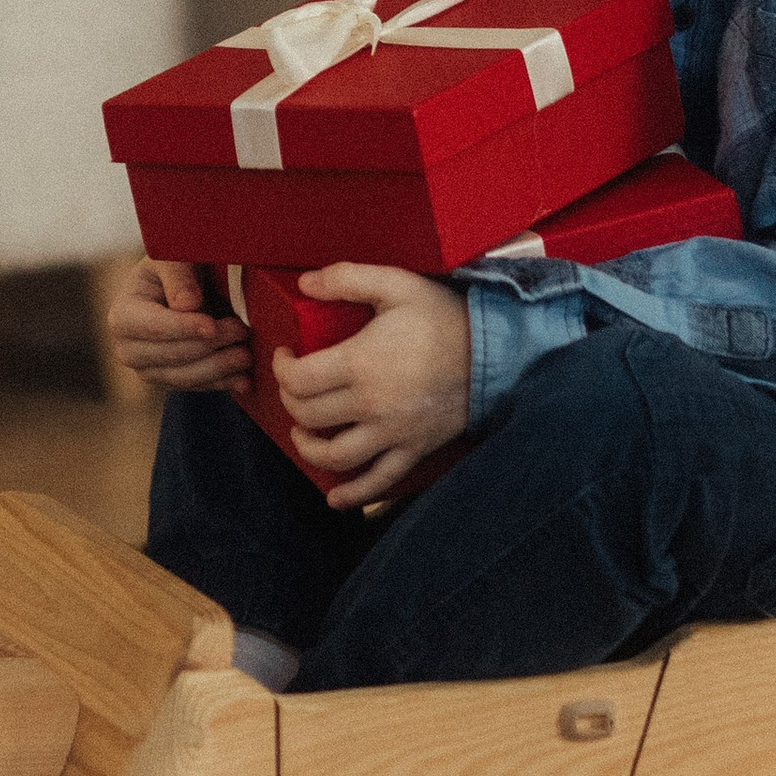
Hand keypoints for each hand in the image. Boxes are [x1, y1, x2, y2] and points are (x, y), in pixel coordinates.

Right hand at [107, 259, 251, 391]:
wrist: (179, 288)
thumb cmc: (175, 269)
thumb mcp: (173, 258)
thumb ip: (178, 275)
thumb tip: (187, 304)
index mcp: (123, 315)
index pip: (154, 326)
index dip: (183, 328)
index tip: (211, 326)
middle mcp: (128, 349)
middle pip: (172, 355)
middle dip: (209, 345)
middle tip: (242, 331)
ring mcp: (147, 370)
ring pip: (186, 377)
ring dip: (219, 368)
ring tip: (247, 355)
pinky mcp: (169, 382)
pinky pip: (197, 387)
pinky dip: (222, 383)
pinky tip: (244, 380)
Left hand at [273, 263, 469, 507]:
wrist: (494, 352)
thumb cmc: (442, 316)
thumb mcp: (396, 284)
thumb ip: (347, 278)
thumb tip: (304, 282)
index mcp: (360, 363)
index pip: (299, 380)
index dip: (281, 368)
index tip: (286, 355)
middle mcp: (371, 405)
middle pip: (309, 416)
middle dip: (290, 401)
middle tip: (293, 385)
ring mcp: (392, 433)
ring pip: (334, 456)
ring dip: (308, 447)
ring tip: (302, 433)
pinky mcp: (413, 450)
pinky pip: (378, 482)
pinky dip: (353, 495)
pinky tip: (335, 498)